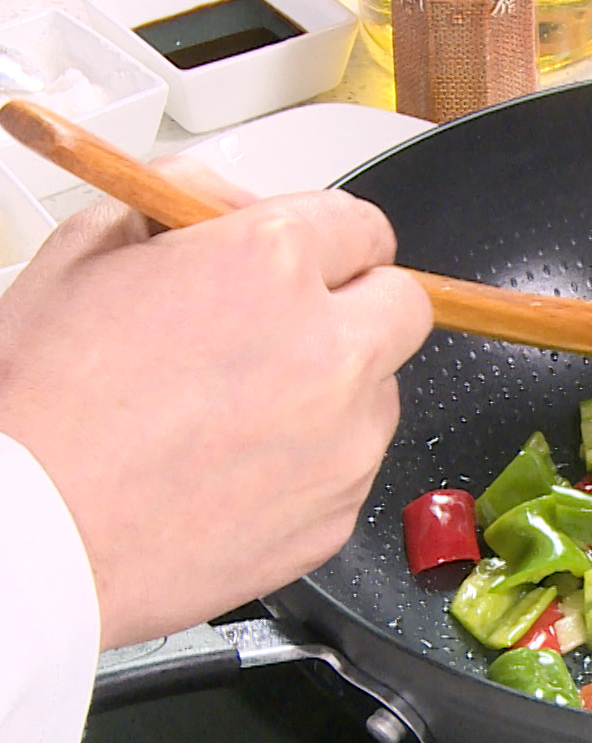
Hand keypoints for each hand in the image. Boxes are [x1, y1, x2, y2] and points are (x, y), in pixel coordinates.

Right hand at [0, 159, 432, 649]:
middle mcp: (328, 352)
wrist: (30, 537)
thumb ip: (180, 205)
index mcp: (271, 267)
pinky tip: (237, 466)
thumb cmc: (41, 408)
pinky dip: (315, 462)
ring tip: (241, 410)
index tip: (318, 260)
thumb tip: (226, 205)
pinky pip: (353, 467)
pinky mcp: (338, 513)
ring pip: (382, 392)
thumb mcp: (86, 254)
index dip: (331, 242)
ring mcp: (345, 441)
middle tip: (293, 327)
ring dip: (337, 389)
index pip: (362, 227)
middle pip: (404, 306)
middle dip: (358, 307)